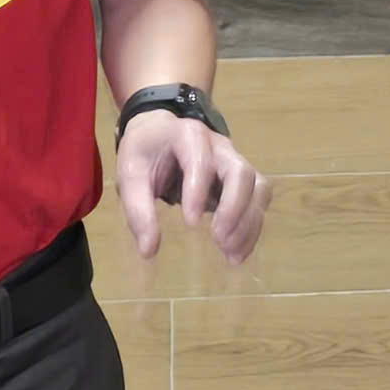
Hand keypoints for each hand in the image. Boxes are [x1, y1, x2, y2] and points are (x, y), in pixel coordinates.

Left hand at [115, 110, 270, 264]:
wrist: (158, 136)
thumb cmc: (145, 154)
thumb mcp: (131, 176)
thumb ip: (138, 211)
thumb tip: (148, 252)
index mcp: (186, 135)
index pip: (200, 159)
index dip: (198, 190)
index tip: (189, 223)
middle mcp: (218, 145)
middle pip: (240, 172)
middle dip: (234, 209)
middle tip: (218, 240)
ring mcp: (234, 160)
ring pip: (258, 187)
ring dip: (249, 223)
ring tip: (231, 255)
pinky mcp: (242, 179)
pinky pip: (259, 200)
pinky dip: (252, 227)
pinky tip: (236, 251)